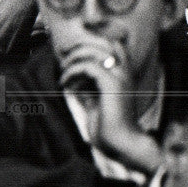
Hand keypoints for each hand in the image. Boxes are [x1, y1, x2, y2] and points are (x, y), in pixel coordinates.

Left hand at [58, 42, 160, 171]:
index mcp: (124, 75)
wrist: (124, 145)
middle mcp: (125, 71)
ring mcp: (120, 75)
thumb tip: (77, 82)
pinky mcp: (111, 83)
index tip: (72, 53)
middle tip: (63, 54)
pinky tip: (64, 83)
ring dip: (74, 58)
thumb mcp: (98, 104)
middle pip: (104, 41)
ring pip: (95, 50)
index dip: (93, 43)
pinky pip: (88, 66)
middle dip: (82, 44)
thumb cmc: (111, 129)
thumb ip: (91, 90)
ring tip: (62, 70)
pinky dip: (72, 72)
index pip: (113, 44)